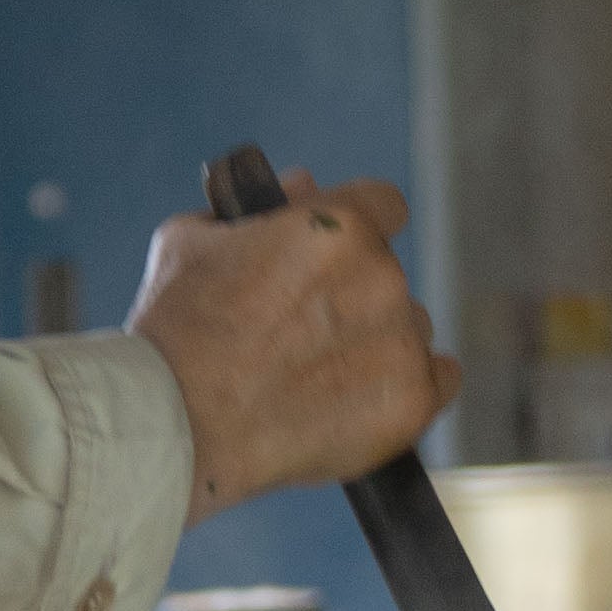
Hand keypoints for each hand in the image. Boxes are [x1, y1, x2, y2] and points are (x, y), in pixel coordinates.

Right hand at [128, 173, 453, 515]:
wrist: (173, 426)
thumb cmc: (174, 331)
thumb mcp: (194, 241)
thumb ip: (262, 207)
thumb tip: (306, 184)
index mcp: (337, 228)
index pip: (383, 206)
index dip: (358, 228)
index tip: (336, 256)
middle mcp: (380, 278)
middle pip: (387, 275)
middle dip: (352, 294)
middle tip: (300, 332)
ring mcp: (399, 342)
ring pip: (408, 328)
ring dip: (376, 342)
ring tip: (315, 376)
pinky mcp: (410, 402)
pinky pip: (437, 381)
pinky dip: (406, 388)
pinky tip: (364, 399)